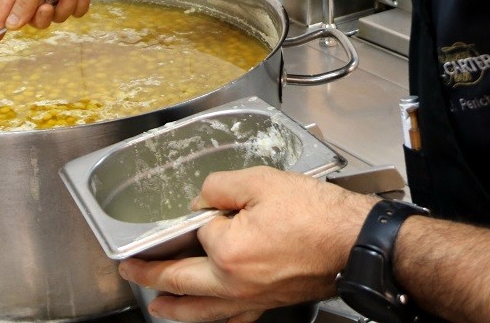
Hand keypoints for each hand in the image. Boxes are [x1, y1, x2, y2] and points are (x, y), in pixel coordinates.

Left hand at [118, 167, 376, 322]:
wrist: (356, 243)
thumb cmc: (317, 215)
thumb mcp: (263, 181)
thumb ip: (222, 186)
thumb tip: (202, 197)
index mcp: (227, 250)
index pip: (194, 230)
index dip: (193, 215)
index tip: (191, 209)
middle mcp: (234, 281)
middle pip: (181, 281)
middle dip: (151, 276)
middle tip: (132, 272)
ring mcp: (251, 297)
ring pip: (202, 310)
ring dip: (175, 308)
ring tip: (158, 308)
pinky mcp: (269, 302)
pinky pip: (233, 317)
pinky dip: (215, 317)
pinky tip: (212, 316)